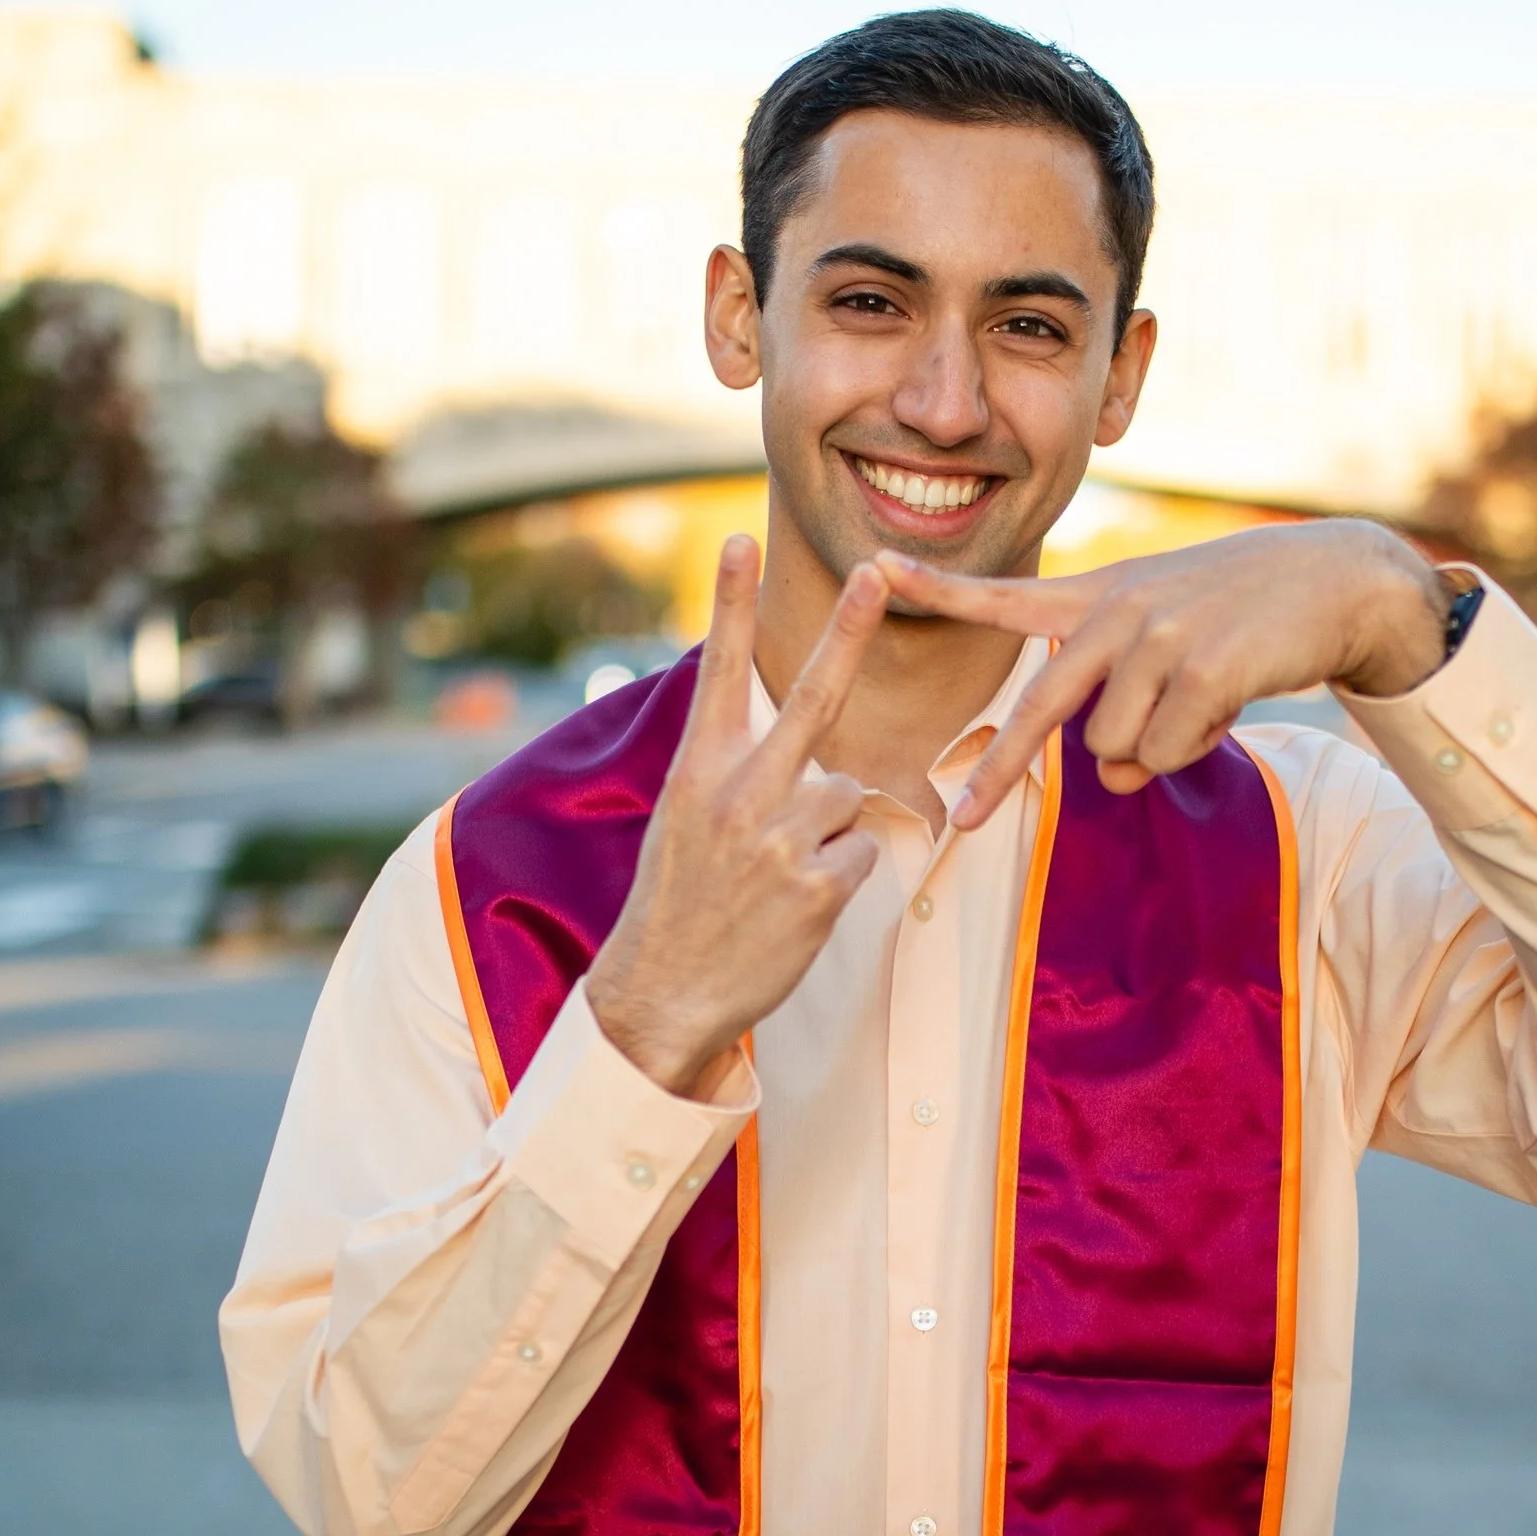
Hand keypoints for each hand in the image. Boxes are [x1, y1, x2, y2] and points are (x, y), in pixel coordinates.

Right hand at [585, 537, 886, 1096]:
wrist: (661, 995)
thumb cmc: (677, 905)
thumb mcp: (683, 822)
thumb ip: (732, 776)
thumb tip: (804, 755)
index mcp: (699, 771)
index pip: (720, 670)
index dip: (730, 603)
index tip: (739, 539)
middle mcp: (740, 793)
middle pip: (812, 697)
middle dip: (847, 629)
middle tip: (875, 572)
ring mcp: (781, 837)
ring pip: (846, 796)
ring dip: (829, 830)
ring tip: (779, 875)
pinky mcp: (819, 885)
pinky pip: (860, 854)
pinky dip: (840, 878)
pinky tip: (797, 906)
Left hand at [877, 519, 1451, 829]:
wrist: (1336, 581)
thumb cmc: (1244, 614)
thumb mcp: (1169, 643)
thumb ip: (1123, 706)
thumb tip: (1111, 778)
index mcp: (1099, 596)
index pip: (1006, 593)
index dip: (939, 586)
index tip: (876, 568)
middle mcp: (1118, 611)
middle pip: (1042, 709)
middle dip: (1000, 773)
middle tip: (964, 825)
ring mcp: (1160, 639)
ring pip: (1115, 749)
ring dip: (1156, 750)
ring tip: (1200, 703)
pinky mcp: (1204, 671)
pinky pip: (1168, 753)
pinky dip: (1196, 749)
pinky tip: (1229, 704)